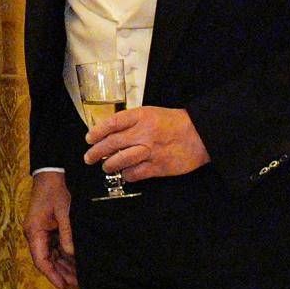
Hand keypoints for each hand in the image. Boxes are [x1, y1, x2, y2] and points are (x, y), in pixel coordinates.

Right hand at [22, 171, 76, 288]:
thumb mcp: (64, 211)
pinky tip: (74, 260)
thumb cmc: (56, 189)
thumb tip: (71, 254)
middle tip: (76, 282)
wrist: (51, 172)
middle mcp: (34, 233)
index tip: (63, 286)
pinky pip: (53, 245)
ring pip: (50, 254)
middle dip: (59, 272)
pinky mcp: (46, 226)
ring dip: (62, 264)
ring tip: (77, 274)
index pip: (40, 260)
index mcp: (34, 231)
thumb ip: (67, 234)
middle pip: (45, 259)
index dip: (52, 275)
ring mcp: (40, 230)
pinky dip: (63, 253)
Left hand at [83, 106, 209, 180]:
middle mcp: (143, 133)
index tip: (89, 138)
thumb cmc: (174, 122)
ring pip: (120, 161)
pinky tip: (125, 174)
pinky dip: (126, 175)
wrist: (200, 135)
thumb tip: (110, 132)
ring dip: (109, 165)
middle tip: (89, 157)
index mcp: (141, 116)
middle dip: (96, 152)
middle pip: (112, 143)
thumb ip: (132, 121)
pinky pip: (135, 174)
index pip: (112, 123)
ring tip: (106, 167)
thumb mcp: (151, 113)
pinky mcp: (158, 167)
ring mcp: (150, 151)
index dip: (97, 131)